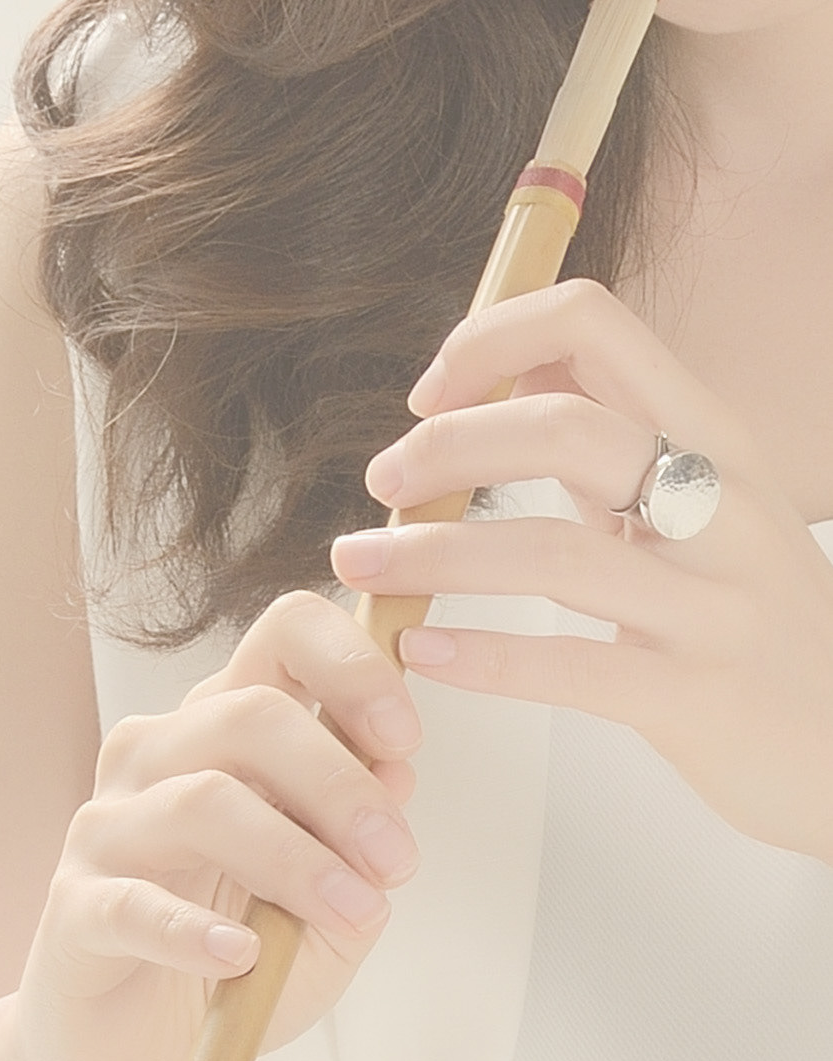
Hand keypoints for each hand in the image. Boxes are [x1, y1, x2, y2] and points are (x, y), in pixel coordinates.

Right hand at [8, 591, 422, 1060]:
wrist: (131, 1057)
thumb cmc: (235, 962)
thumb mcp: (327, 902)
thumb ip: (359, 840)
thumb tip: (396, 770)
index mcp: (221, 732)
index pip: (280, 637)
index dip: (351, 667)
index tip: (405, 737)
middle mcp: (155, 757)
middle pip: (249, 715)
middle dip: (340, 783)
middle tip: (396, 860)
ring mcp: (106, 828)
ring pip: (202, 801)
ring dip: (295, 859)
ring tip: (353, 915)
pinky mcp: (74, 908)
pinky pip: (133, 903)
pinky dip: (194, 930)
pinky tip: (241, 957)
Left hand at [331, 278, 832, 864]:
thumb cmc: (741, 617)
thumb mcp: (693, 503)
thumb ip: (609, 433)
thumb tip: (507, 364)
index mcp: (714, 438)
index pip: (596, 326)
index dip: (491, 341)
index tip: (425, 395)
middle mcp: (726, 505)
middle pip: (566, 428)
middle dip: (448, 446)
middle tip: (381, 480)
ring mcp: (719, 603)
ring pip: (552, 552)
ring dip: (432, 553)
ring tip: (359, 563)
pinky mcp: (700, 695)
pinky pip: (573, 667)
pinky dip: (480, 656)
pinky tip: (417, 651)